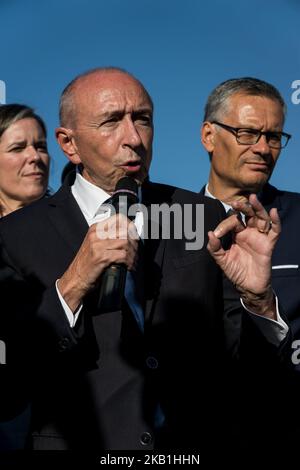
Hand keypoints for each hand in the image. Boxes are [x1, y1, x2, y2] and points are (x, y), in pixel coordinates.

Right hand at [58, 214, 137, 311]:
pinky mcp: (101, 257)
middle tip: (135, 251)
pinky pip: (123, 255)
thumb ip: (108, 237)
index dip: (130, 226)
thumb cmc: (86, 265)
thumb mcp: (95, 245)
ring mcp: (98, 245)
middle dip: (133, 242)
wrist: (75, 279)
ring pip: (125, 242)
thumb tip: (128, 234)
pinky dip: (128, 262)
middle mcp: (96, 235)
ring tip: (132, 260)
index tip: (135, 234)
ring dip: (132, 253)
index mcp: (95, 229)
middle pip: (124, 231)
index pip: (118, 219)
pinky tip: (128, 266)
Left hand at [207, 194, 280, 317]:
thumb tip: (209, 234)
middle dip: (242, 207)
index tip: (218, 233)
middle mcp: (249, 233)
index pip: (232, 221)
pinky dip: (276, 221)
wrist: (247, 286)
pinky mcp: (268, 244)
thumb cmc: (235, 272)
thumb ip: (214, 248)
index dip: (225, 224)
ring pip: (261, 218)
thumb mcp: (222, 260)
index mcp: (237, 234)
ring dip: (258, 208)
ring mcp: (259, 237)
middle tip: (235, 203)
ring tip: (253, 199)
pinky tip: (274, 212)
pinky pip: (275, 231)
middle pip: (248, 214)